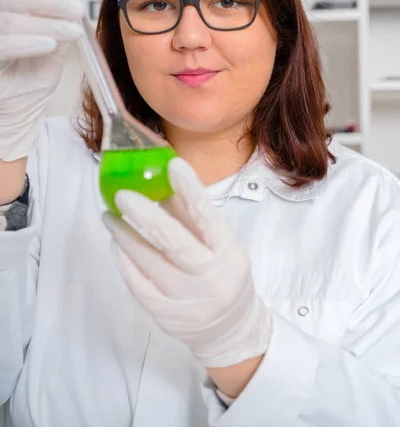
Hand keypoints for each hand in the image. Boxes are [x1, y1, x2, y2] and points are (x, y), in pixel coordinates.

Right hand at [0, 0, 84, 160]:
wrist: (16, 110)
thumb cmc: (32, 76)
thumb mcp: (53, 47)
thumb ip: (62, 24)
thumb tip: (77, 3)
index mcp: (18, 9)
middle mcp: (0, 16)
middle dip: (52, 2)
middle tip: (79, 10)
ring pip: (10, 19)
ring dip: (45, 23)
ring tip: (71, 31)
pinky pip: (2, 45)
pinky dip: (25, 43)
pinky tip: (47, 44)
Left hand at [103, 157, 271, 368]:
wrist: (232, 331)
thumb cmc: (226, 277)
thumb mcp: (222, 246)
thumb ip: (194, 219)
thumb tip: (164, 182)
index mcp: (228, 254)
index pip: (208, 217)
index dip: (190, 189)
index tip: (171, 164)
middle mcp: (210, 278)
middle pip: (173, 242)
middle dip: (145, 215)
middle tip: (122, 195)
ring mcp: (186, 300)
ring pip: (150, 263)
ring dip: (125, 236)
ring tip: (109, 217)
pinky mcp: (166, 316)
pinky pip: (138, 285)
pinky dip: (125, 261)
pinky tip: (116, 244)